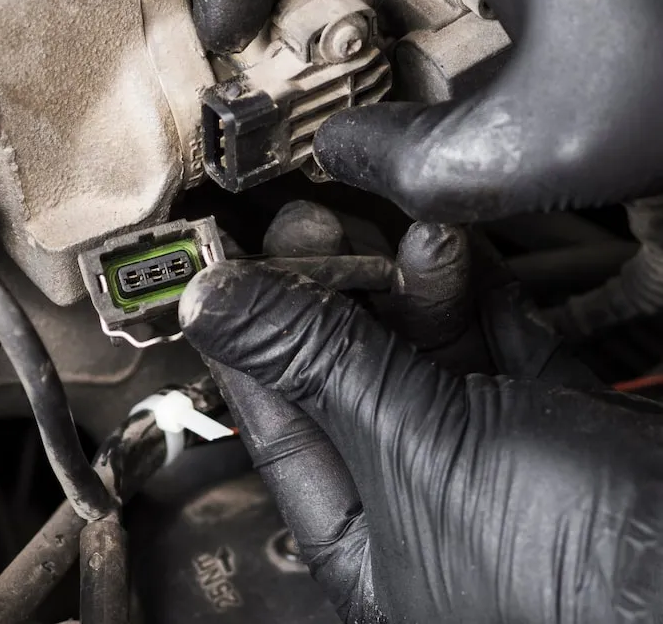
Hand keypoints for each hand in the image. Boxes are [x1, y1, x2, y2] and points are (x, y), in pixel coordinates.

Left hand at [179, 258, 662, 623]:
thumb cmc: (577, 571)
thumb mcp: (415, 446)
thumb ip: (320, 363)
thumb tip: (221, 305)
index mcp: (369, 543)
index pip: (281, 421)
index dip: (254, 340)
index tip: (235, 270)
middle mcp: (427, 500)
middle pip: (354, 374)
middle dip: (336, 295)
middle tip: (314, 228)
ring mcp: (496, 455)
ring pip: (430, 349)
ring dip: (415, 283)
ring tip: (415, 235)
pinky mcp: (556, 418)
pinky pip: (501, 340)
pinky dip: (482, 293)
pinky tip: (461, 252)